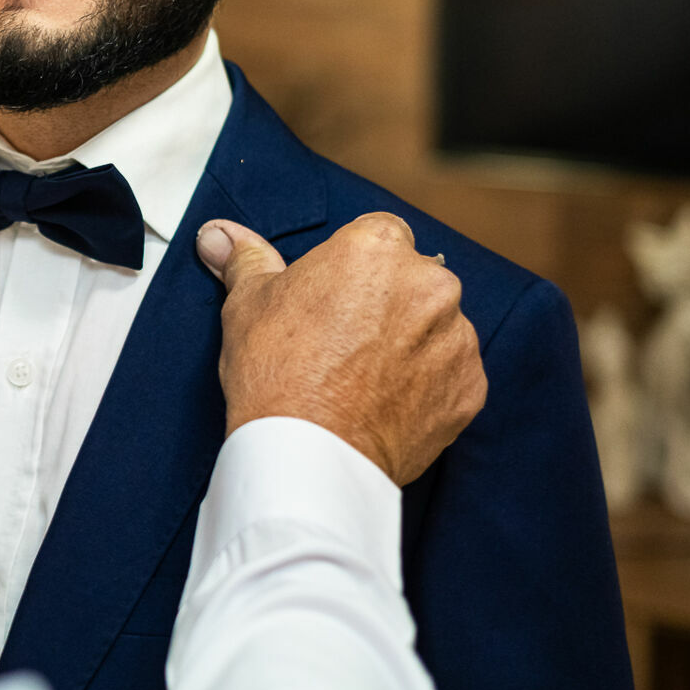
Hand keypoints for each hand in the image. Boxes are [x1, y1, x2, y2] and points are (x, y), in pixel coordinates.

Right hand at [197, 214, 487, 485]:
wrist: (311, 455)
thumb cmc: (277, 372)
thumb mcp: (248, 303)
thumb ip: (246, 259)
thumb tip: (218, 234)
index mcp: (376, 248)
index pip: (380, 236)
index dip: (354, 266)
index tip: (333, 296)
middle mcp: (429, 283)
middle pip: (413, 279)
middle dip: (386, 301)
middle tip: (342, 339)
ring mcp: (457, 337)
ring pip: (436, 326)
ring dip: (411, 342)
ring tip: (362, 376)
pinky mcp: (470, 386)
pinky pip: (452, 373)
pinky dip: (427, 384)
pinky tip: (385, 401)